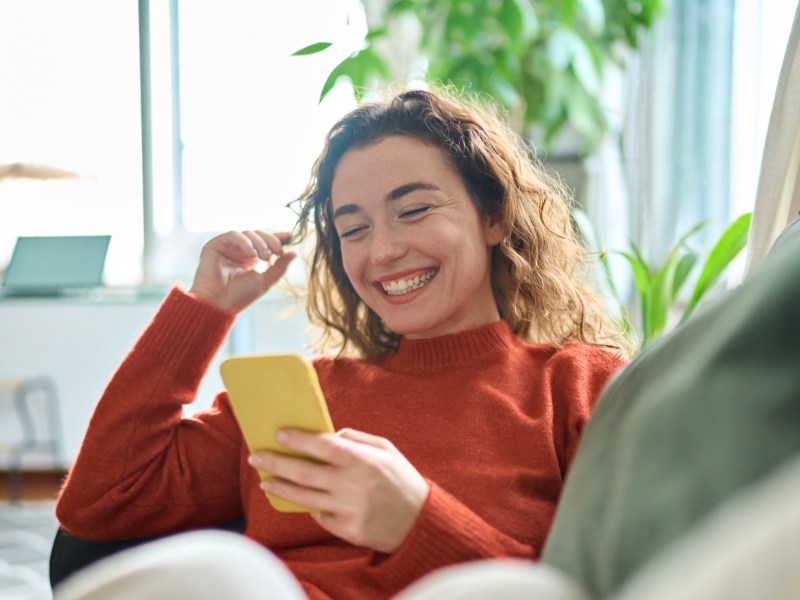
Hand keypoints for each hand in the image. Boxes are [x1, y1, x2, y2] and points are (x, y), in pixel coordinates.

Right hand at [189, 230, 294, 312]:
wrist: (219, 303)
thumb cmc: (240, 296)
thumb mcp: (266, 281)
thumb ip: (280, 267)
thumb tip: (294, 253)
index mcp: (250, 258)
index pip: (265, 242)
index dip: (277, 237)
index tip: (290, 236)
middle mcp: (239, 251)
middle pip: (258, 235)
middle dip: (271, 241)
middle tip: (277, 252)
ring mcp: (228, 247)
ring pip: (248, 233)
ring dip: (259, 243)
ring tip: (263, 257)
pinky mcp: (216, 245)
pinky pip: (233, 235)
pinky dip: (245, 242)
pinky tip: (251, 254)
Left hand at [249, 428, 429, 552]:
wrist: (420, 522)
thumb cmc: (402, 480)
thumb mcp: (387, 450)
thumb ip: (357, 439)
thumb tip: (328, 435)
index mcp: (363, 460)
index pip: (323, 446)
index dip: (298, 439)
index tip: (279, 434)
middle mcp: (353, 485)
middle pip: (304, 472)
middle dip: (276, 462)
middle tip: (257, 457)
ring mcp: (348, 510)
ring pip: (304, 497)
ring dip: (280, 488)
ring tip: (265, 481)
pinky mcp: (346, 530)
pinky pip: (319, 516)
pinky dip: (309, 506)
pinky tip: (301, 499)